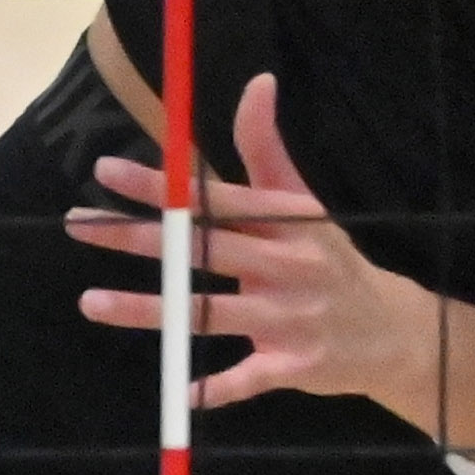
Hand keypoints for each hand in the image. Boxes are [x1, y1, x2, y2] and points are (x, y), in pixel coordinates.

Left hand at [67, 75, 450, 420]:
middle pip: (203, 251)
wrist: (394, 332)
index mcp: (286, 224)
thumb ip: (267, 147)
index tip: (107, 171)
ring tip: (91, 302)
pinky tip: (181, 393)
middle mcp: (287, 266)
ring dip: (149, 312)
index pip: (215, 199)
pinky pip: (249, 379)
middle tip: (81, 225)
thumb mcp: (304, 205)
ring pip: (209, 314)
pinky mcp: (295, 368)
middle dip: (140, 237)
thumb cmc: (330, 261)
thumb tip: (257, 81)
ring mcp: (291, 319)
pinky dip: (218, 388)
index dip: (162, 186)